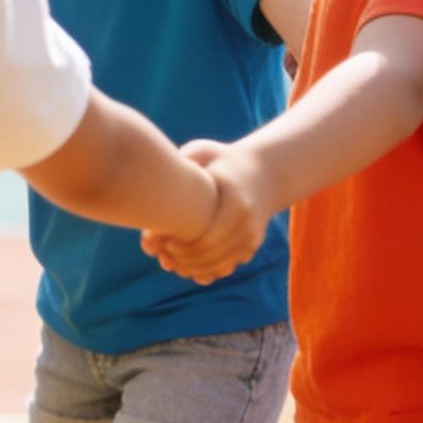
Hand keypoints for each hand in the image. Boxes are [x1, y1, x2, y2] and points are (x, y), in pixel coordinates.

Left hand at [141, 141, 272, 283]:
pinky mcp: (251, 247)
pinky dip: (206, 271)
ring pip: (219, 266)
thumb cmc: (224, 161)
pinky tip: (185, 265)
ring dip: (192, 269)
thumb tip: (156, 171)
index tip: (162, 242)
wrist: (265, 174)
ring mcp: (252, 238)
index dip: (182, 247)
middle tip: (162, 255)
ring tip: (170, 261)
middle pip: (211, 255)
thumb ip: (185, 160)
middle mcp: (248, 224)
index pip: (207, 237)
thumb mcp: (206, 152)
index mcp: (236, 202)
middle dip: (183, 260)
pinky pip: (227, 267)